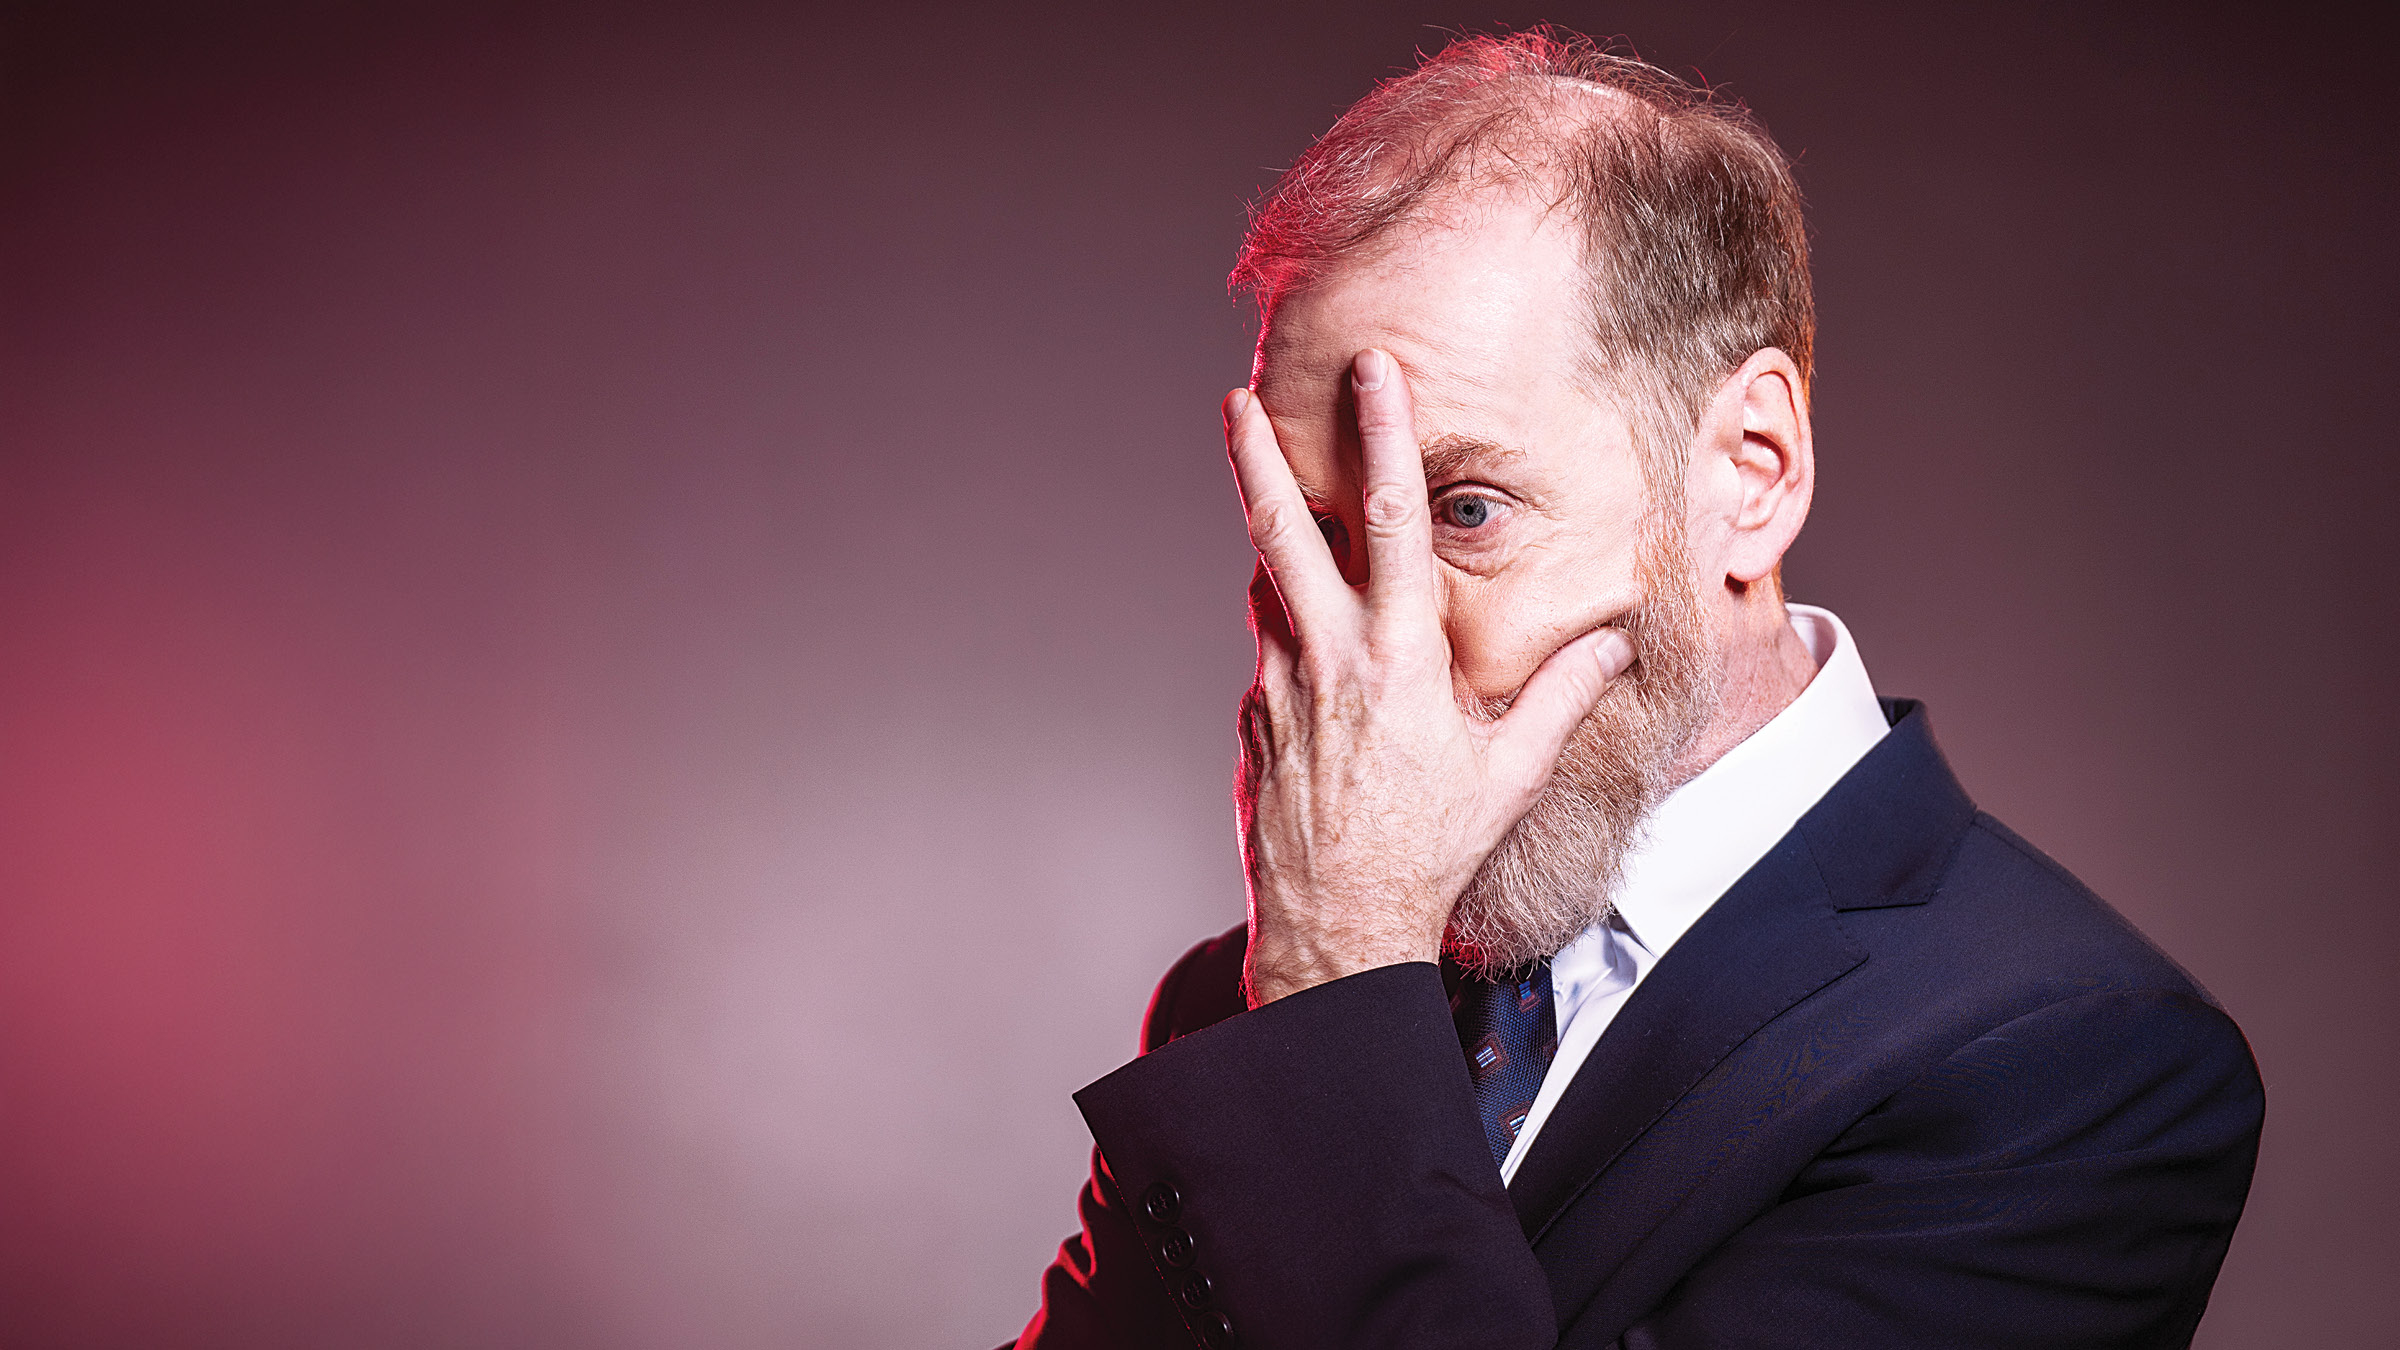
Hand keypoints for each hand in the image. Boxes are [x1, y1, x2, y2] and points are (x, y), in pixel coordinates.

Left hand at [1227, 349, 1636, 1005]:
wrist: (1337, 928)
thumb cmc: (1431, 852)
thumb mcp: (1510, 775)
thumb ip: (1560, 697)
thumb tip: (1617, 642)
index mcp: (1397, 660)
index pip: (1392, 523)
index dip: (1384, 439)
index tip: (1371, 374)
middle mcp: (1325, 662)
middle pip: (1283, 534)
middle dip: (1259, 458)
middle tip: (1235, 398)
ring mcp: (1276, 691)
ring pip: (1269, 594)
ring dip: (1278, 553)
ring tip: (1290, 520)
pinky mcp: (1251, 724)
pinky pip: (1271, 662)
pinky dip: (1288, 645)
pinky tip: (1318, 669)